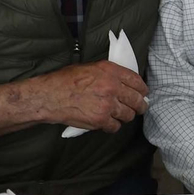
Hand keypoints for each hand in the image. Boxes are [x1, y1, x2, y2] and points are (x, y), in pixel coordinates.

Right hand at [24, 61, 148, 133]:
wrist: (50, 95)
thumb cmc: (65, 80)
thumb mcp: (91, 68)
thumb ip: (109, 74)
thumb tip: (124, 82)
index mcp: (111, 71)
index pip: (137, 81)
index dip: (142, 90)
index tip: (143, 94)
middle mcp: (112, 87)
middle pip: (137, 100)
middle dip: (140, 106)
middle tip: (138, 108)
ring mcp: (107, 105)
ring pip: (128, 115)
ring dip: (125, 116)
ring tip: (118, 115)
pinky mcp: (100, 120)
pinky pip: (115, 126)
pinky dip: (112, 126)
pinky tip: (106, 122)